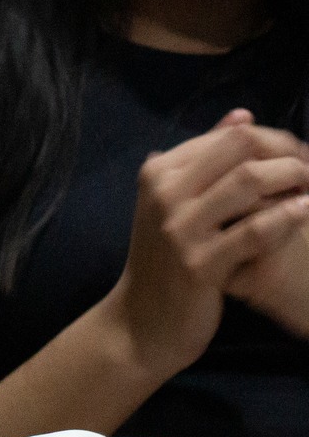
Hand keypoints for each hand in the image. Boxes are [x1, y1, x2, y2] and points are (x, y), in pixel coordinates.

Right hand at [106, 109, 308, 377]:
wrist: (144, 320)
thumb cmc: (168, 258)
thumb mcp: (176, 202)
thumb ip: (206, 160)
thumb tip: (242, 116)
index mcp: (158, 171)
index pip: (229, 137)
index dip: (275, 141)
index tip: (301, 156)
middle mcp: (164, 193)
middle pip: (240, 150)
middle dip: (288, 154)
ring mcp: (179, 228)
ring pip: (247, 182)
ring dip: (292, 180)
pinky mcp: (199, 264)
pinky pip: (254, 231)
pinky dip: (287, 218)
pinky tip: (305, 214)